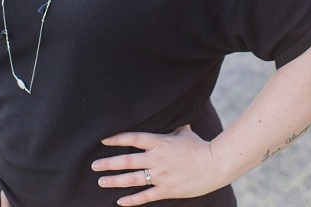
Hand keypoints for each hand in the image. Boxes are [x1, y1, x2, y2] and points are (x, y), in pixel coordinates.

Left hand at [91, 125, 224, 205]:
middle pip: (127, 161)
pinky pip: (146, 196)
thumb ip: (170, 125)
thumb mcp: (182, 132)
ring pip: (133, 179)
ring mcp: (161, 175)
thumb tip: (167, 112)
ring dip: (115, 181)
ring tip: (101, 181)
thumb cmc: (199, 147)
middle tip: (94, 166)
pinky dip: (132, 200)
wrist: (216, 165)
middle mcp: (157, 159)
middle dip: (108, 163)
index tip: (102, 141)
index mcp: (159, 142)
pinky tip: (120, 201)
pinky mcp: (168, 190)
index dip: (116, 139)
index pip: (132, 138)